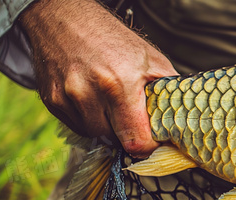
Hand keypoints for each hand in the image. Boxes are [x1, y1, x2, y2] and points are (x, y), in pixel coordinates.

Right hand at [19, 0, 177, 156]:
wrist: (63, 17)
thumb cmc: (110, 36)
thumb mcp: (149, 58)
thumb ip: (168, 88)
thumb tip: (183, 116)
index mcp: (120, 83)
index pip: (136, 140)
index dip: (148, 146)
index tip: (153, 141)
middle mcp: (90, 92)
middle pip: (115, 140)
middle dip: (126, 133)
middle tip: (132, 116)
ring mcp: (67, 97)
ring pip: (95, 134)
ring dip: (106, 127)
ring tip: (110, 103)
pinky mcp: (52, 100)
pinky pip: (76, 126)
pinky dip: (87, 119)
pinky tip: (92, 99)